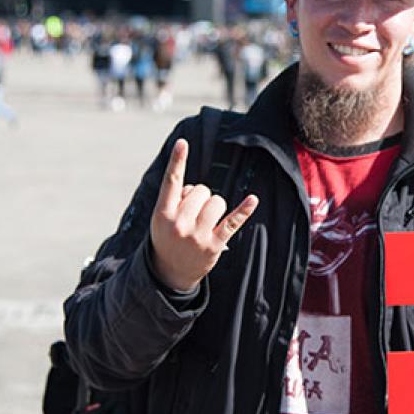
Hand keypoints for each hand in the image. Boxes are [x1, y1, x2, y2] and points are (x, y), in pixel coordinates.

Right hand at [150, 139, 258, 291]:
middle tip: (193, 214)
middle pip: (201, 190)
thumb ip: (175, 201)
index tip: (183, 142)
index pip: (171, 182)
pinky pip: (232, 221)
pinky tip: (253, 199)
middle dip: (200, 197)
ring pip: (217, 201)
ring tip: (206, 220)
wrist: (170, 272)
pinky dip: (244, 210)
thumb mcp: (161, 219)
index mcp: (163, 213)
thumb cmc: (168, 237)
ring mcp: (198, 235)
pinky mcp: (214, 244)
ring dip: (215, 206)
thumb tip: (198, 189)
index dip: (177, 160)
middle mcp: (180, 223)